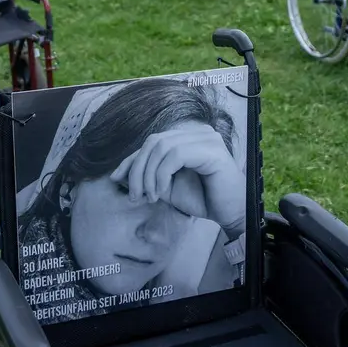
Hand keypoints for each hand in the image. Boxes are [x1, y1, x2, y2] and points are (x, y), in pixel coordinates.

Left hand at [109, 122, 245, 233]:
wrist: (230, 214)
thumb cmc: (202, 199)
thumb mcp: (165, 187)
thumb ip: (147, 176)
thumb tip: (118, 173)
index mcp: (188, 137)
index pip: (152, 142)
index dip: (131, 160)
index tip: (116, 179)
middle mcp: (198, 132)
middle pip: (153, 142)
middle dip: (137, 169)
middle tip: (135, 195)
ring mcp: (206, 137)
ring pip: (161, 147)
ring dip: (148, 174)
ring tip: (150, 196)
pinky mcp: (211, 149)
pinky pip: (174, 155)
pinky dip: (161, 174)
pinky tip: (161, 191)